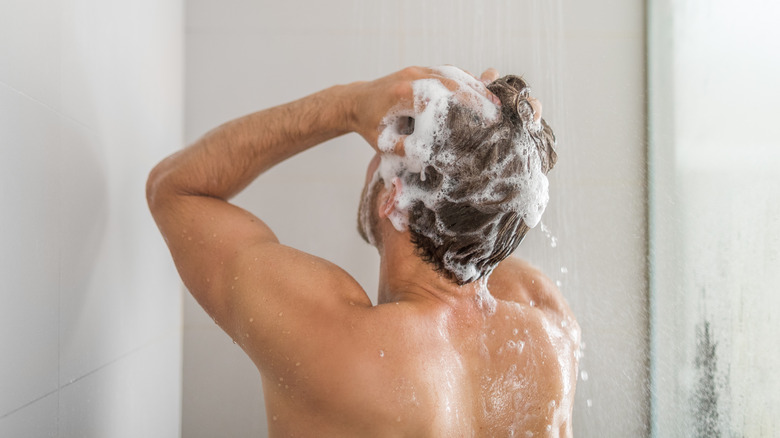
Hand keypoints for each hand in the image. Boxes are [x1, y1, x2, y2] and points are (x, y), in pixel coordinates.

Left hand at [348, 66, 500, 151]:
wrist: (355, 102)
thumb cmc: (370, 127)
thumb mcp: (384, 145)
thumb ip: (406, 151)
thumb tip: (429, 159)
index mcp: (403, 95)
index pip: (441, 98)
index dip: (465, 107)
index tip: (484, 119)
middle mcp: (412, 77)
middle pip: (452, 82)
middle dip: (477, 96)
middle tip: (497, 111)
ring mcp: (418, 70)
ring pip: (453, 73)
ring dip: (475, 86)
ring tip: (494, 102)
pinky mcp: (421, 70)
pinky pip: (448, 71)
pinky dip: (465, 80)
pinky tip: (480, 90)